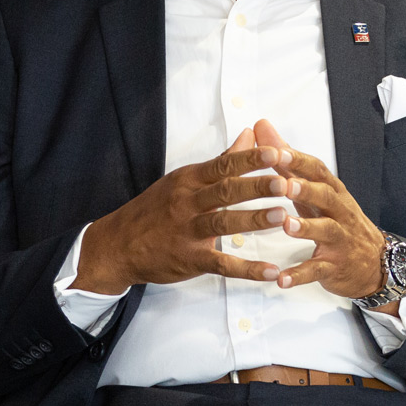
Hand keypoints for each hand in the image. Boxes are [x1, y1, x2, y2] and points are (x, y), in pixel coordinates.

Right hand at [74, 128, 293, 293]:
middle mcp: (188, 203)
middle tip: (286, 182)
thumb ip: (222, 160)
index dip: (251, 159)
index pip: (223, 165)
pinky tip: (270, 271)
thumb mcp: (184, 179)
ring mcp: (188, 232)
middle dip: (258, 187)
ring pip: (224, 224)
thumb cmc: (156, 208)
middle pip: (226, 192)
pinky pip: (221, 264)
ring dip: (254, 220)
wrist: (118, 244)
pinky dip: (247, 269)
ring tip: (283, 216)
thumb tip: (250, 134)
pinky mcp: (190, 259)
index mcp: (189, 180)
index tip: (278, 153)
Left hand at [252, 119, 390, 302]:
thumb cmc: (337, 221)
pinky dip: (300, 274)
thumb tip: (262, 128)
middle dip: (305, 189)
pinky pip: (317, 270)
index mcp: (331, 191)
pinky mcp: (335, 265)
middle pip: (325, 196)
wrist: (374, 263)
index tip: (274, 150)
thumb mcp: (315, 190)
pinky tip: (281, 279)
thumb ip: (286, 161)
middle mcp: (338, 211)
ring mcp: (339, 239)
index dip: (297, 160)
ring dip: (306, 228)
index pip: (316, 169)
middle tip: (284, 183)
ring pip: (325, 230)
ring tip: (286, 226)